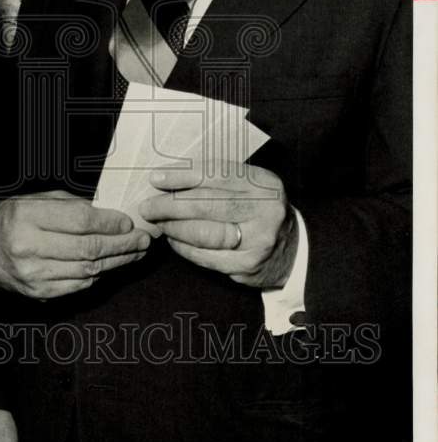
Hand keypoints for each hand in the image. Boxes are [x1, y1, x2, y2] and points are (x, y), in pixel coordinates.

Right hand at [0, 192, 150, 298]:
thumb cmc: (12, 219)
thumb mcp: (33, 199)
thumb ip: (68, 204)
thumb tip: (107, 211)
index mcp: (27, 217)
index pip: (80, 221)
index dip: (109, 222)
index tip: (128, 222)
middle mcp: (28, 247)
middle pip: (88, 248)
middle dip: (121, 244)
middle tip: (142, 239)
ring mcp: (33, 274)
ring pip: (87, 270)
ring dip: (116, 262)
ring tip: (134, 252)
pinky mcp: (39, 292)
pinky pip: (78, 285)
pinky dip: (98, 275)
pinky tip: (110, 265)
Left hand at [139, 162, 296, 287]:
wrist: (293, 251)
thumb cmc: (260, 212)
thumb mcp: (249, 188)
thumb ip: (216, 179)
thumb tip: (169, 178)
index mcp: (264, 184)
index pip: (216, 175)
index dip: (182, 177)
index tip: (156, 179)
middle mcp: (265, 211)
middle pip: (207, 205)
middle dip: (170, 205)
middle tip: (148, 206)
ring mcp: (258, 241)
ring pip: (204, 233)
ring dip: (174, 227)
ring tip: (158, 222)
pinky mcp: (248, 266)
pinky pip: (206, 257)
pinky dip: (184, 248)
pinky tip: (174, 240)